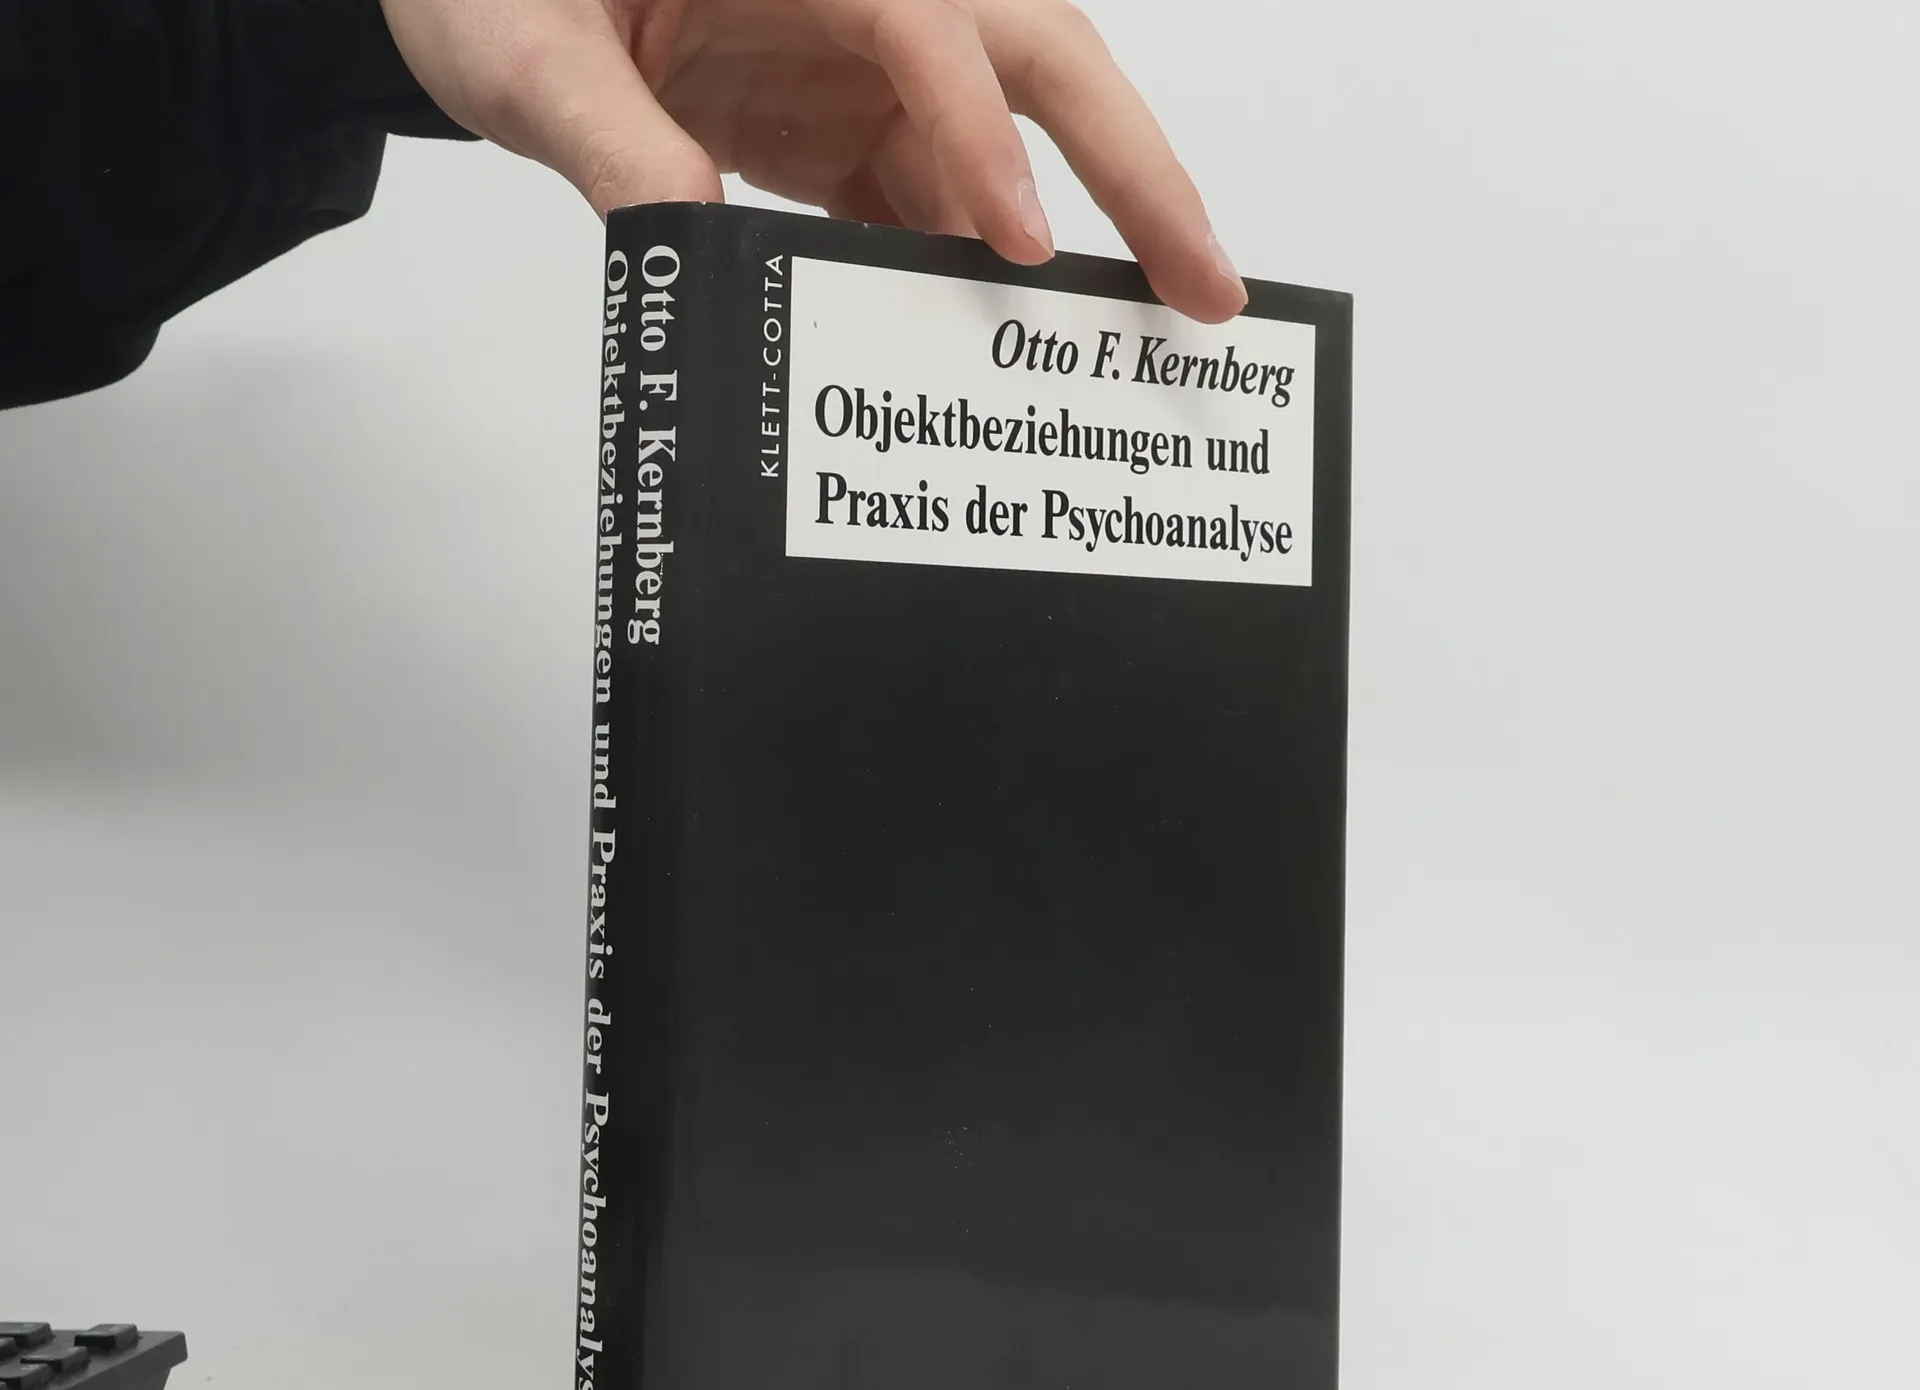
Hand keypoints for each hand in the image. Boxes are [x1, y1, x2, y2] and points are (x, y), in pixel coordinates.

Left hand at [379, 0, 1245, 319]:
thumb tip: (695, 256)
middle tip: (1206, 282)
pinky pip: (939, 192)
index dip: (978, 131)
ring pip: (1016, 129)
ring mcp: (863, 57)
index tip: (1015, 242)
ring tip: (1157, 319)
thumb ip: (613, 144)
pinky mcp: (850, 121)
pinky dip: (977, 264)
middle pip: (1036, 56)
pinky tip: (1005, 336)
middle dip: (1132, 169)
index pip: (921, 22)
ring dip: (1092, 224)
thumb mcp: (524, 53)